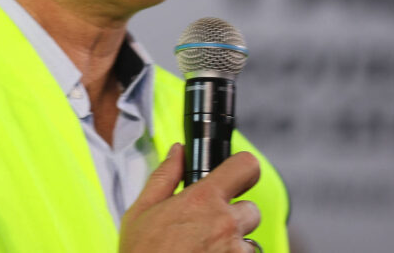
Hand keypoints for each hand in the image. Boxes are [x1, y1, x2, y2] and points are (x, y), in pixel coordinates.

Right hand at [119, 143, 261, 252]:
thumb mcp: (141, 211)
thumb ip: (165, 176)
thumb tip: (177, 152)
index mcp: (203, 201)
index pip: (246, 166)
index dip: (242, 169)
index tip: (236, 176)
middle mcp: (225, 225)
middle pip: (252, 209)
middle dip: (235, 216)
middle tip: (209, 228)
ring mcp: (235, 252)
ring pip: (249, 242)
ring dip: (233, 245)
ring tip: (203, 251)